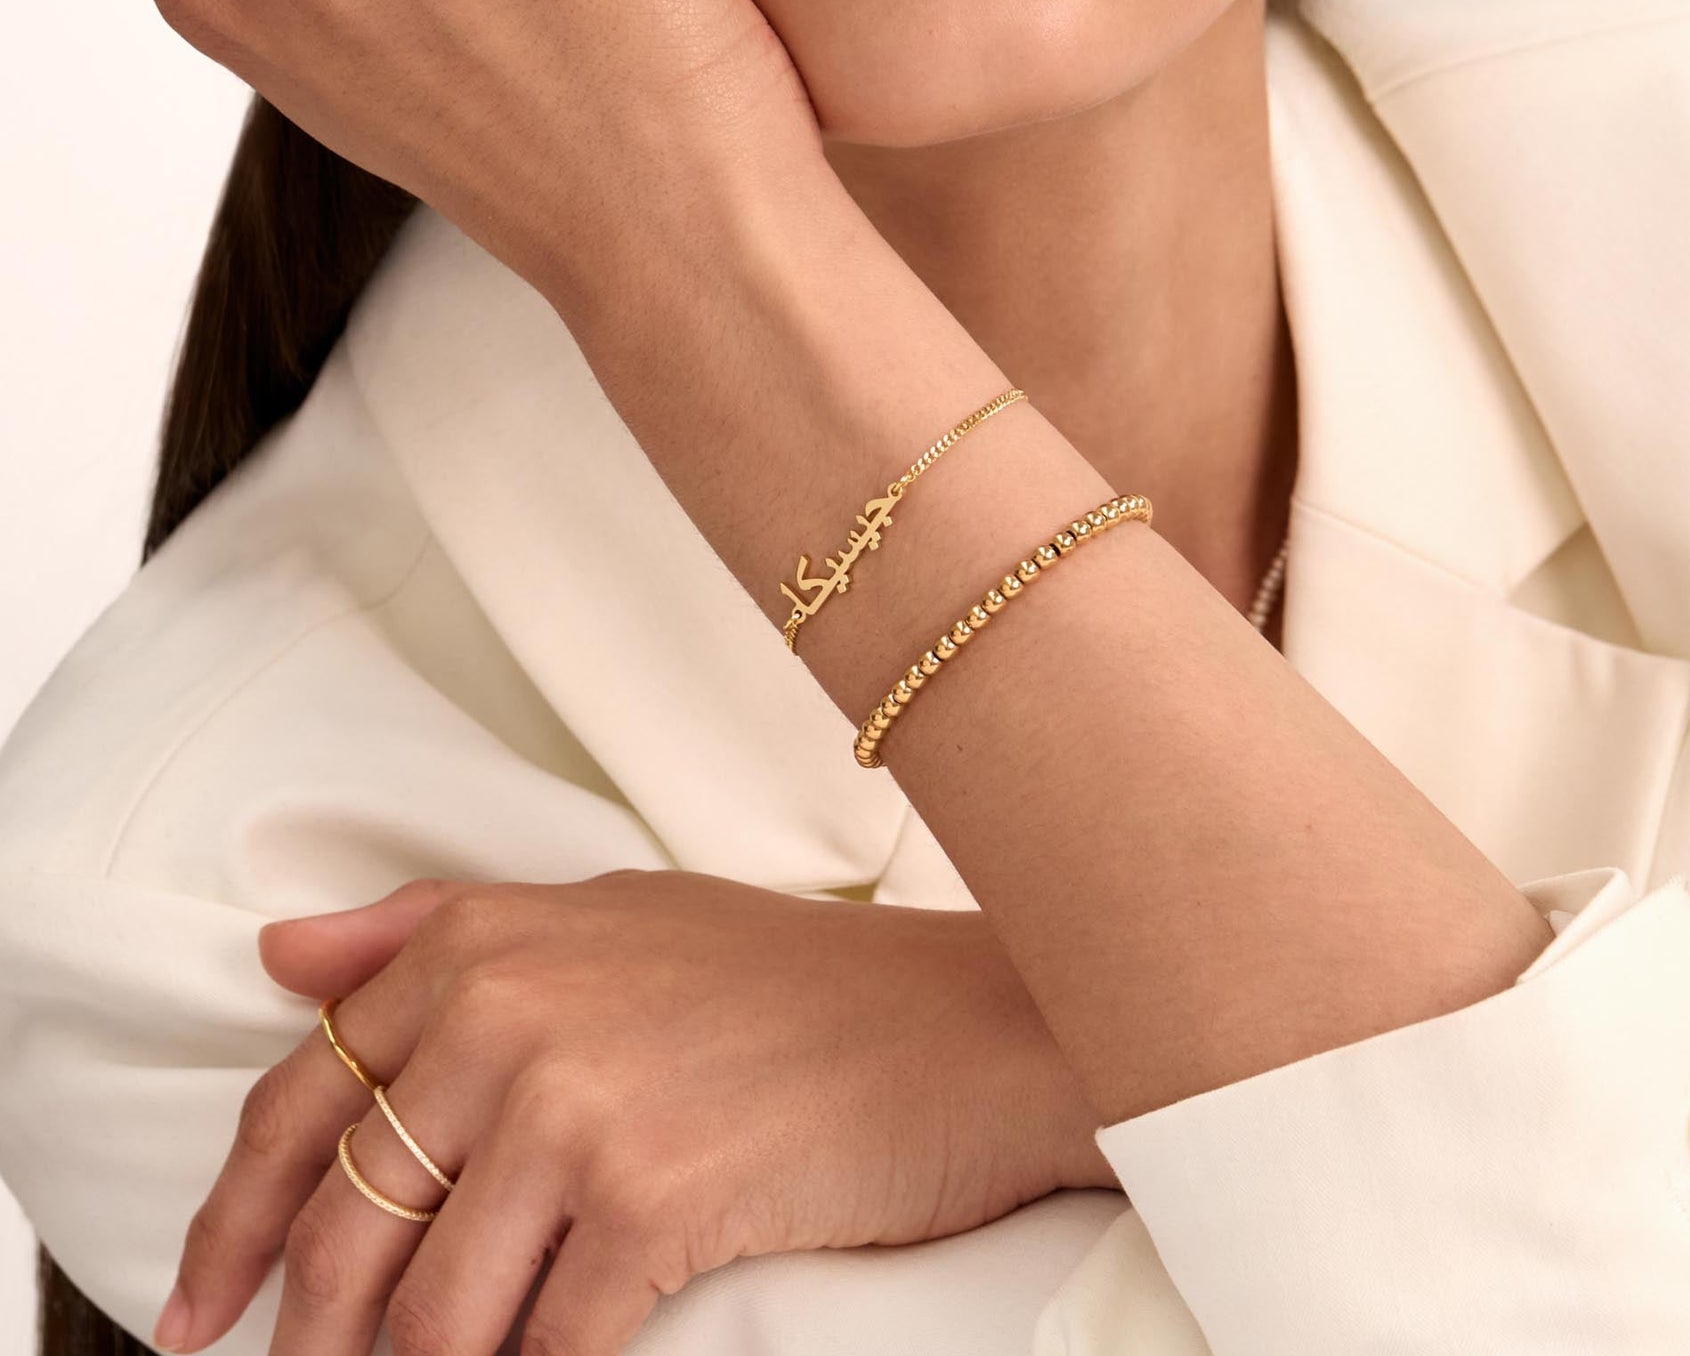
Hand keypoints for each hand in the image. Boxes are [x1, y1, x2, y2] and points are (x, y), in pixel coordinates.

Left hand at [157, 869, 1116, 1354]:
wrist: (956, 1026)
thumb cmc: (786, 977)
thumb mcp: (605, 912)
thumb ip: (433, 925)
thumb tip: (280, 957)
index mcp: (486, 942)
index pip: (302, 1100)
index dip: (232, 1220)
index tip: (197, 1303)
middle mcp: (511, 1014)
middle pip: (347, 1226)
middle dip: (313, 1335)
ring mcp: (578, 1108)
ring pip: (430, 1313)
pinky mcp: (652, 1201)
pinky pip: (540, 1350)